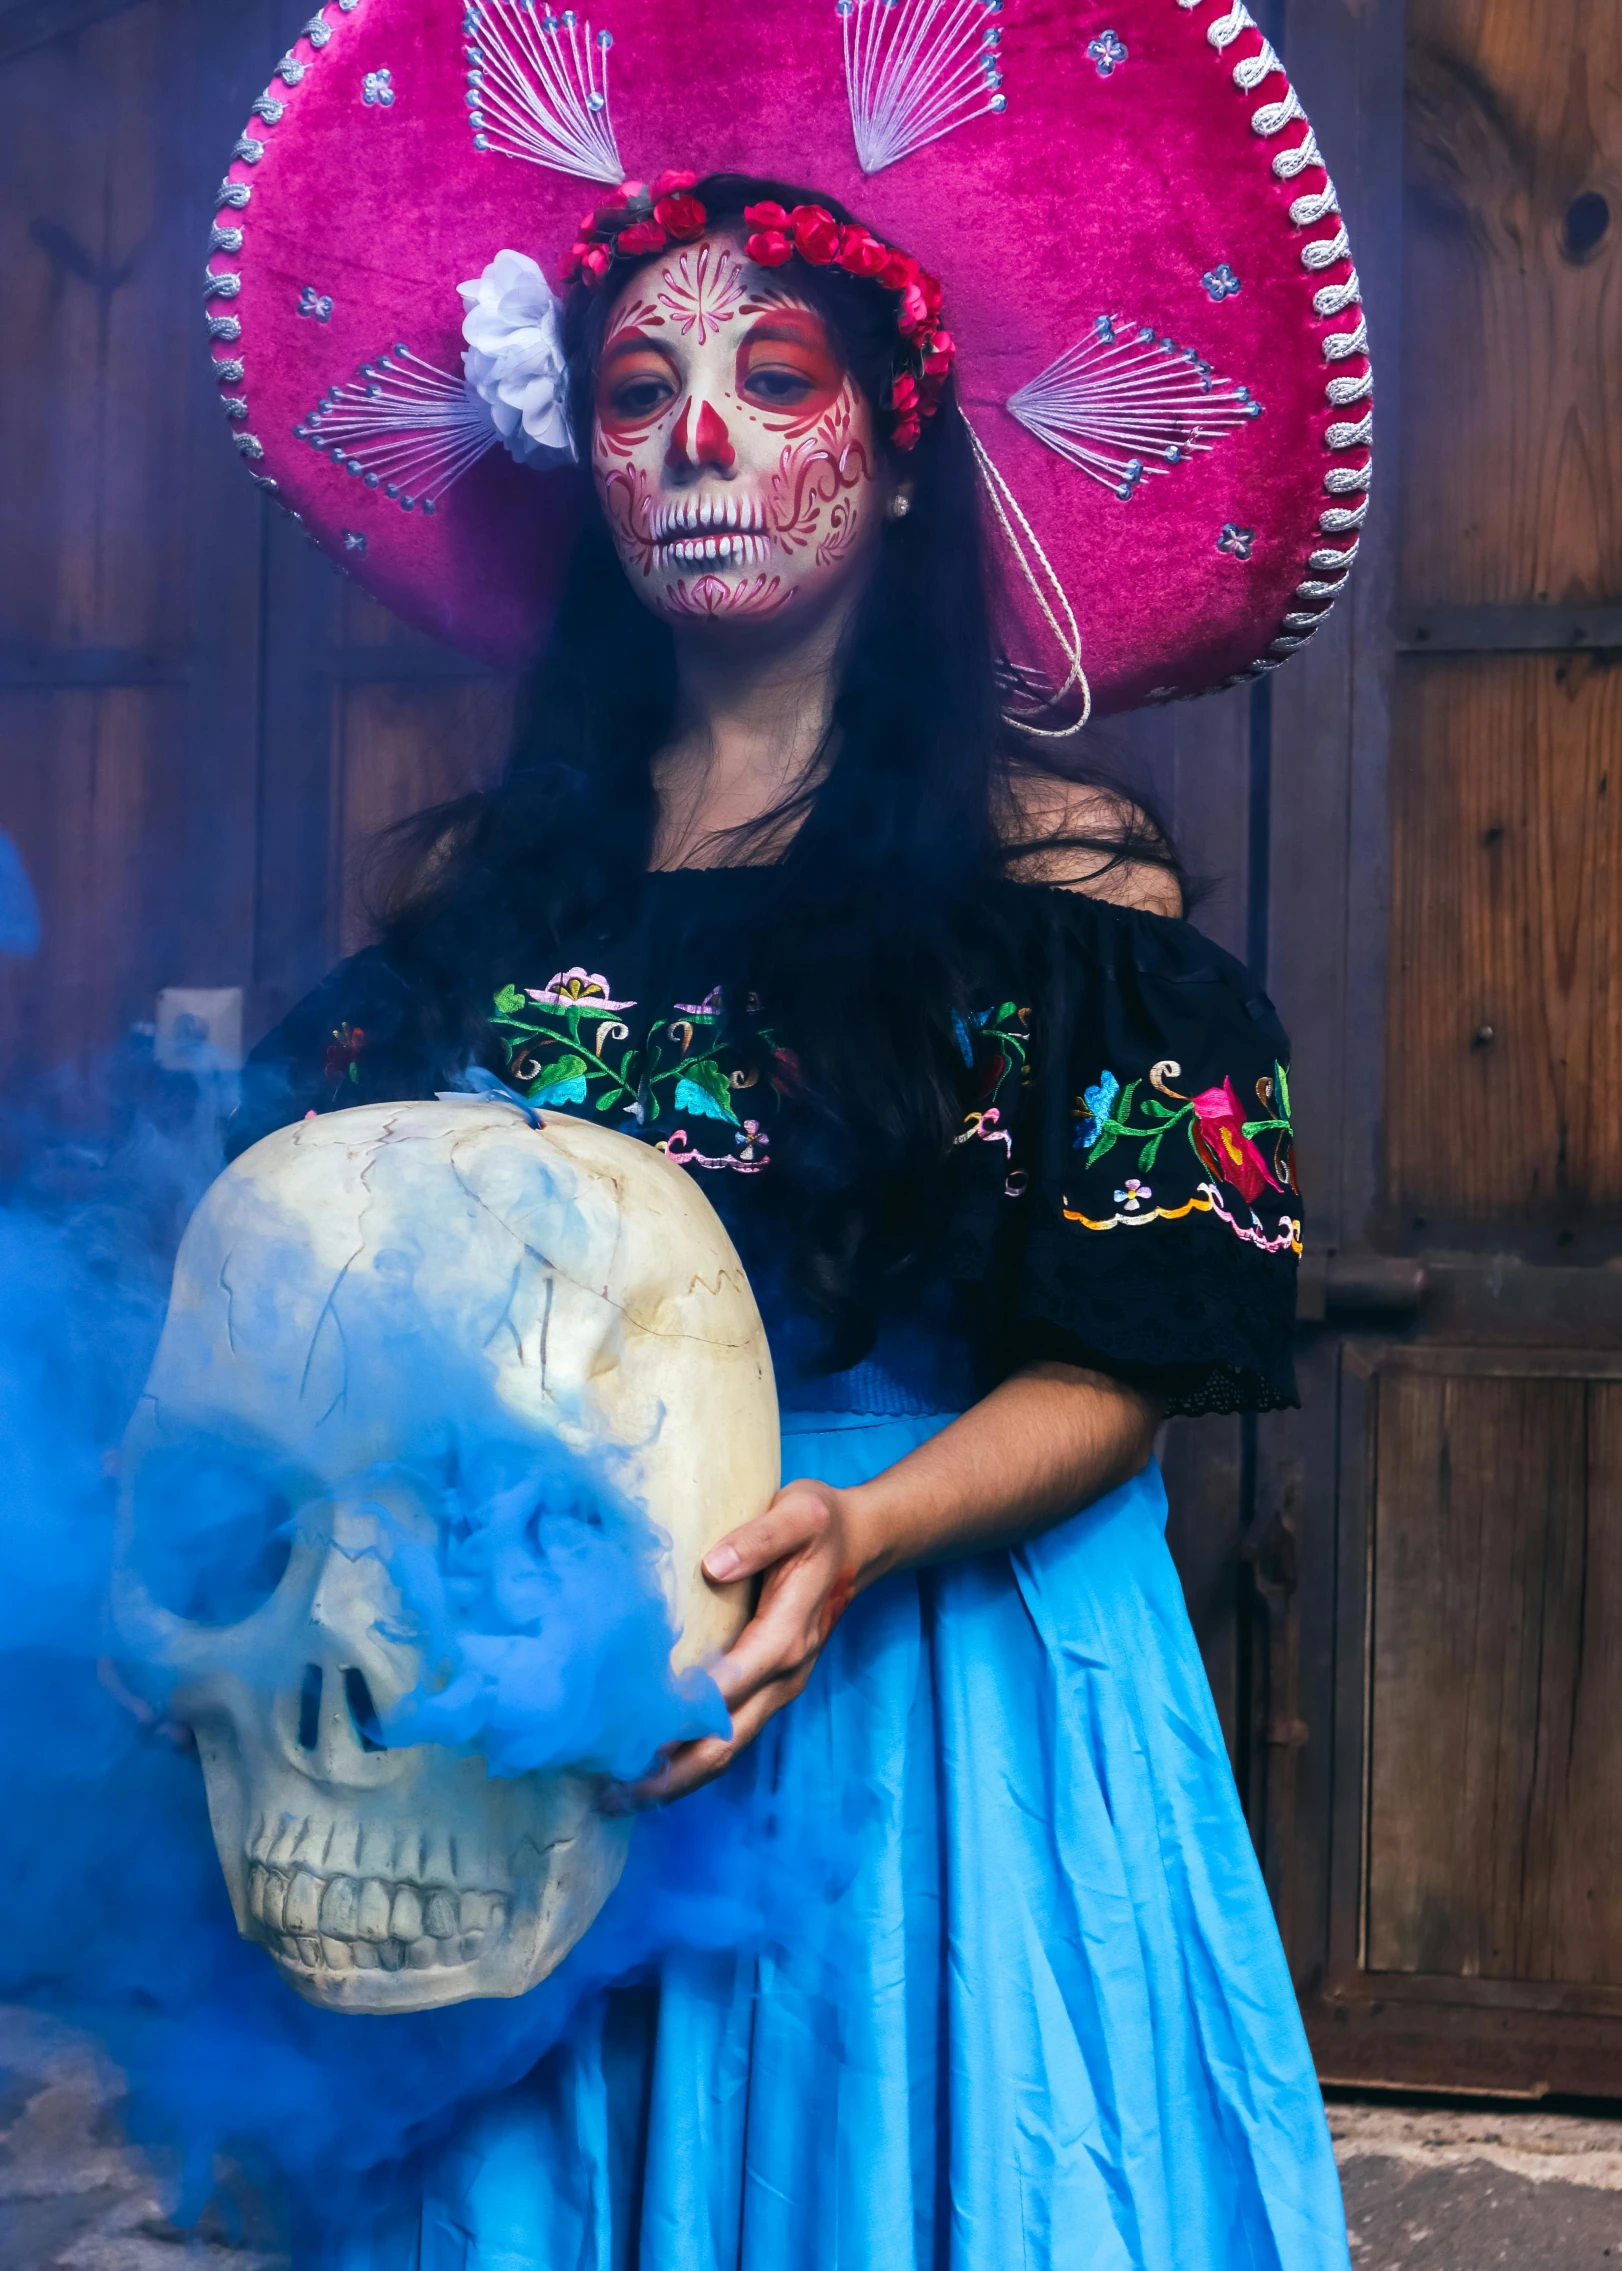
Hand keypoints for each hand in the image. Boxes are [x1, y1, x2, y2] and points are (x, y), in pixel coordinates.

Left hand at [628, 1477, 869, 1805]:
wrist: (861, 1543)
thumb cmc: (822, 1524)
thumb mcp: (800, 1513)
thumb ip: (760, 1537)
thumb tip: (713, 1565)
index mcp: (789, 1635)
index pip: (730, 1685)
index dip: (683, 1714)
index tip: (631, 1734)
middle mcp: (785, 1675)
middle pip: (725, 1742)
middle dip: (668, 1773)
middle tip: (608, 1793)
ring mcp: (778, 1689)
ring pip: (726, 1751)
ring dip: (674, 1780)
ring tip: (614, 1797)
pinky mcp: (768, 1692)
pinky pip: (729, 1738)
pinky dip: (689, 1763)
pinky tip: (649, 1772)